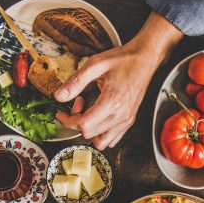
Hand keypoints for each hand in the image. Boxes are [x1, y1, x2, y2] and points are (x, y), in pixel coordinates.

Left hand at [53, 12, 178, 150]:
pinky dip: (101, 133)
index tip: (62, 111)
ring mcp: (126, 120)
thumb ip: (75, 81)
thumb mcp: (95, 65)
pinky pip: (112, 140)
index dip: (68, 120)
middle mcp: (120, 115)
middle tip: (78, 104)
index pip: (83, 125)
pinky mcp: (129, 121)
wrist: (144, 60)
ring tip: (88, 113)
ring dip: (89, 131)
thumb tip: (58, 96)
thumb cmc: (123, 60)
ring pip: (101, 142)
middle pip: (89, 134)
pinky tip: (98, 118)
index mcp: (112, 102)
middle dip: (77, 122)